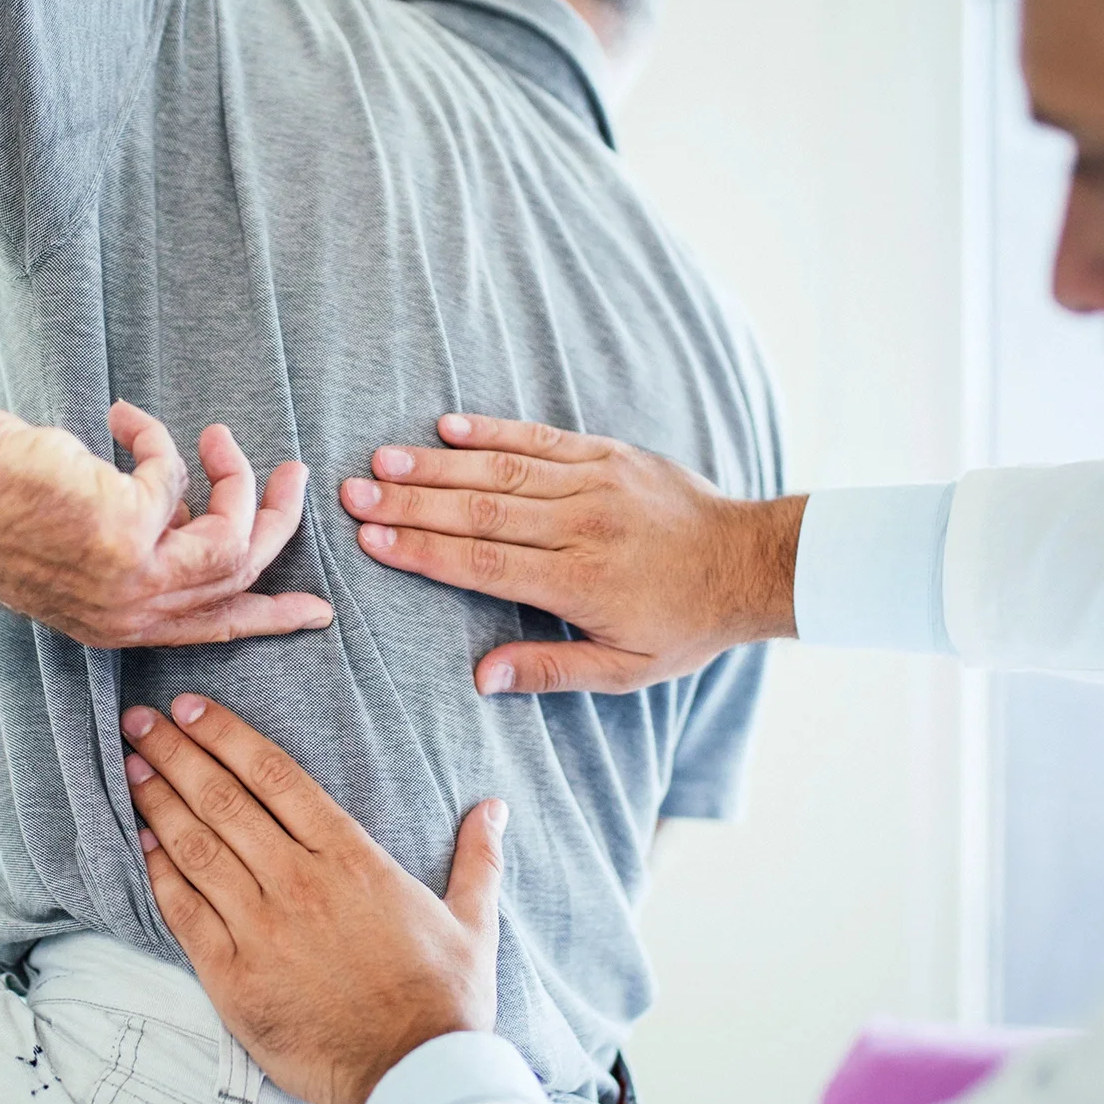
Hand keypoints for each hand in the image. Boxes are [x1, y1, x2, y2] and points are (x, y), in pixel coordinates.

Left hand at [0, 400, 333, 647]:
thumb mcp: (77, 540)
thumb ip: (137, 541)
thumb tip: (185, 511)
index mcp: (114, 625)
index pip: (211, 630)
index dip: (269, 617)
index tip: (315, 612)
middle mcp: (128, 614)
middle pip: (241, 580)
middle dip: (279, 524)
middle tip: (296, 476)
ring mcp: (132, 580)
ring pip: (233, 538)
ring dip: (238, 478)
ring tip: (219, 434)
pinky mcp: (131, 533)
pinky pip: (177, 477)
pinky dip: (157, 439)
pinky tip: (120, 418)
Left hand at [119, 694, 506, 1103]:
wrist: (412, 1074)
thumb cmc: (444, 999)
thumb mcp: (473, 921)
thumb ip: (477, 858)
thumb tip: (493, 807)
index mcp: (351, 858)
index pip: (275, 776)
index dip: (226, 735)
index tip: (191, 708)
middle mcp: (299, 881)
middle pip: (224, 800)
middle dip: (176, 753)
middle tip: (139, 721)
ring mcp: (261, 928)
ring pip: (197, 847)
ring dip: (158, 802)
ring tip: (130, 767)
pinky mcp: (233, 976)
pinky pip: (184, 911)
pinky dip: (158, 872)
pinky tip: (139, 842)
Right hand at [339, 414, 804, 694]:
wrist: (751, 562)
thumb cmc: (684, 624)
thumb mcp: (624, 669)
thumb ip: (549, 672)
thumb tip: (479, 678)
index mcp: (580, 582)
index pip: (484, 564)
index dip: (423, 551)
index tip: (371, 541)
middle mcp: (581, 525)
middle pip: (479, 511)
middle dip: (410, 503)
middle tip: (352, 494)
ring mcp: (595, 483)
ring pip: (501, 468)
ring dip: (436, 464)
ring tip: (381, 460)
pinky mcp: (608, 454)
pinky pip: (541, 438)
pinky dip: (492, 430)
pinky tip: (446, 426)